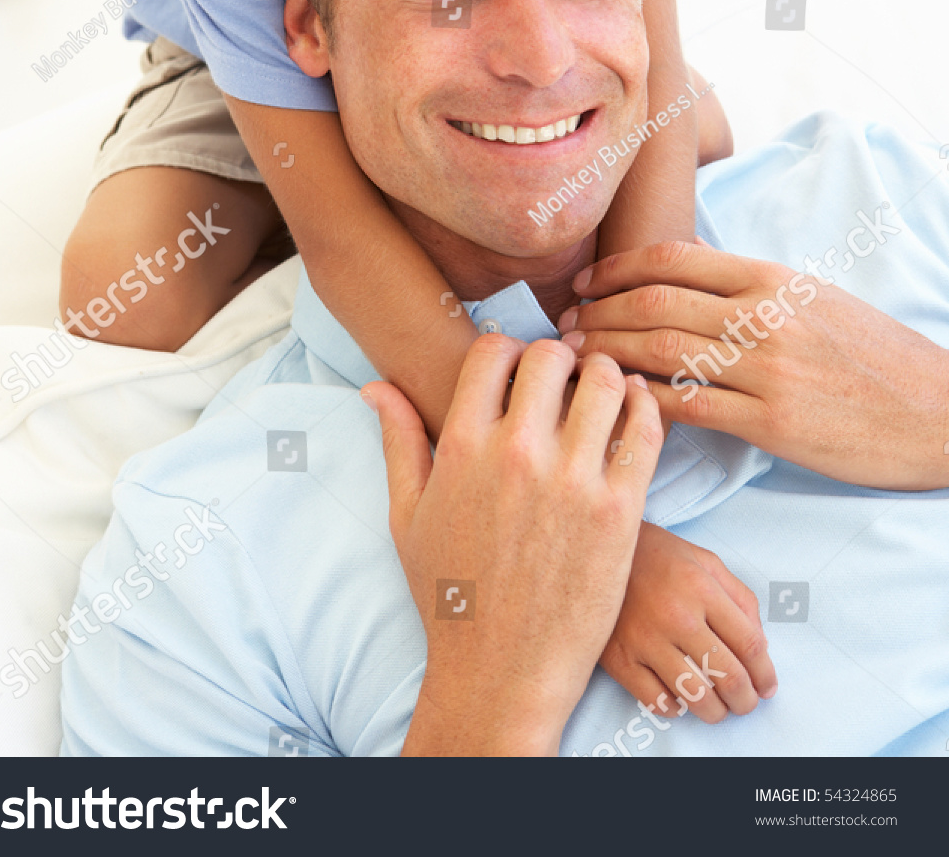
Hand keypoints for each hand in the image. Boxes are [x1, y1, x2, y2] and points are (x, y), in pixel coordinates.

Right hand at [364, 334, 662, 755]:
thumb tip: (376, 386)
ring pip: (605, 382)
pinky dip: (646, 405)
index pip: (494, 351)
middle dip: (558, 359)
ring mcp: (573, 481)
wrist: (500, 671)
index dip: (508, 351)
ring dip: (605, 376)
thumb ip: (398, 441)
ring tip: (602, 391)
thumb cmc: (451, 596)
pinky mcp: (619, 511)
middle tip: (564, 378)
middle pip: (552, 356)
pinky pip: (645, 428)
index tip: (519, 369)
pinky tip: (636, 410)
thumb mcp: (407, 515)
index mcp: (462, 446)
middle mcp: (518, 454)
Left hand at [562, 242, 948, 490]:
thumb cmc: (871, 355)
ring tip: (574, 361)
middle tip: (562, 326)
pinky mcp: (771, 423)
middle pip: (653, 302)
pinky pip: (689, 408)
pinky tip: (616, 406)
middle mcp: (762, 315)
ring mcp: (766, 369)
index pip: (671, 259)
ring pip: (660, 352)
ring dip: (607, 355)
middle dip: (597, 312)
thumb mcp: (812, 299)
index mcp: (769, 278)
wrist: (935, 410)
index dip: (615, 269)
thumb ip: (749, 290)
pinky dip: (643, 404)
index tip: (584, 283)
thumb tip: (682, 287)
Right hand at [601, 523, 776, 722]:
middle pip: (728, 677)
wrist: (597, 549)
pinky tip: (680, 698)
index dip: (765, 674)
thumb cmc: (656, 556)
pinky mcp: (620, 659)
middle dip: (746, 700)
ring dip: (716, 711)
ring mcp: (646, 640)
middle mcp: (677, 616)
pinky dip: (676, 709)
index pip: (750, 645)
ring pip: (696, 697)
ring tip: (717, 706)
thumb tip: (760, 644)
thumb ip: (739, 597)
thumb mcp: (704, 560)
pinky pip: (658, 702)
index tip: (767, 687)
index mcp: (701, 588)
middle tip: (746, 703)